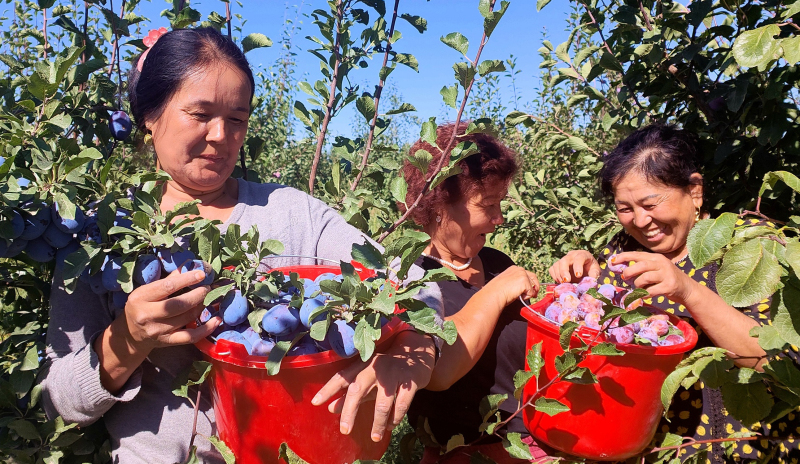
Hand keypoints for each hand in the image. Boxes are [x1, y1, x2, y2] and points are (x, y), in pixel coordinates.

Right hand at [119, 268, 218, 352]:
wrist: (131, 335)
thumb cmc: (142, 306)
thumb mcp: (147, 291)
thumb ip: (169, 280)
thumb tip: (190, 265)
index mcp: (141, 297)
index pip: (168, 286)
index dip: (187, 279)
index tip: (201, 274)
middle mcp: (147, 315)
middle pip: (180, 304)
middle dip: (198, 294)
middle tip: (207, 288)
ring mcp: (158, 331)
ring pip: (187, 318)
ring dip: (202, 307)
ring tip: (207, 299)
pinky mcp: (167, 342)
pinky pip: (191, 337)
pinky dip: (206, 329)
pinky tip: (217, 320)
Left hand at [311, 330, 434, 442]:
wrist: (418, 356)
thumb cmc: (386, 372)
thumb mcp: (367, 381)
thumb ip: (350, 394)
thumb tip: (330, 408)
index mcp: (362, 365)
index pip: (342, 376)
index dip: (328, 389)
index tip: (315, 402)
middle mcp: (375, 367)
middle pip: (358, 389)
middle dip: (349, 411)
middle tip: (345, 430)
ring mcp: (393, 374)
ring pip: (383, 402)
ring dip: (378, 422)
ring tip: (375, 437)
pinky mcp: (410, 382)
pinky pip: (401, 404)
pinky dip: (395, 418)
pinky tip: (391, 425)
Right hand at [484, 266, 539, 305]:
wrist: (494, 294)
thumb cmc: (497, 291)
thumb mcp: (507, 282)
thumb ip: (516, 282)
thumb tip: (524, 289)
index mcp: (514, 268)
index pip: (527, 274)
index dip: (530, 282)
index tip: (530, 289)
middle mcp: (519, 269)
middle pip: (533, 278)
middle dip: (535, 287)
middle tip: (534, 295)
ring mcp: (523, 275)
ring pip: (532, 286)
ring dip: (528, 293)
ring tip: (518, 296)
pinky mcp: (525, 282)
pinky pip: (531, 293)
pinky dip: (526, 297)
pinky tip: (517, 296)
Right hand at [549, 250, 599, 282]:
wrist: (585, 269)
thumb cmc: (590, 269)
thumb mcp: (595, 271)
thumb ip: (594, 275)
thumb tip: (590, 282)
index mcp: (583, 254)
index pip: (579, 258)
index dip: (578, 266)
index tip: (578, 276)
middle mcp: (572, 255)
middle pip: (564, 260)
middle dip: (564, 271)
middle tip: (567, 281)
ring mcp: (563, 259)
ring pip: (557, 265)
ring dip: (559, 275)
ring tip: (564, 283)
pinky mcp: (557, 265)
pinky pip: (552, 269)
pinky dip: (554, 276)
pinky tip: (560, 282)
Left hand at [614, 251, 694, 302]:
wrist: (687, 288)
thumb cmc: (666, 278)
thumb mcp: (655, 269)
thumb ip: (641, 268)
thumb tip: (622, 271)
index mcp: (656, 257)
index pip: (637, 254)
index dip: (623, 257)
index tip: (613, 261)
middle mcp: (661, 263)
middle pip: (641, 266)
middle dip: (629, 272)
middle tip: (625, 278)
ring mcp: (667, 274)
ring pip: (645, 278)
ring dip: (637, 284)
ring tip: (638, 288)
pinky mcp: (669, 286)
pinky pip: (651, 291)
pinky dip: (644, 294)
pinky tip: (645, 295)